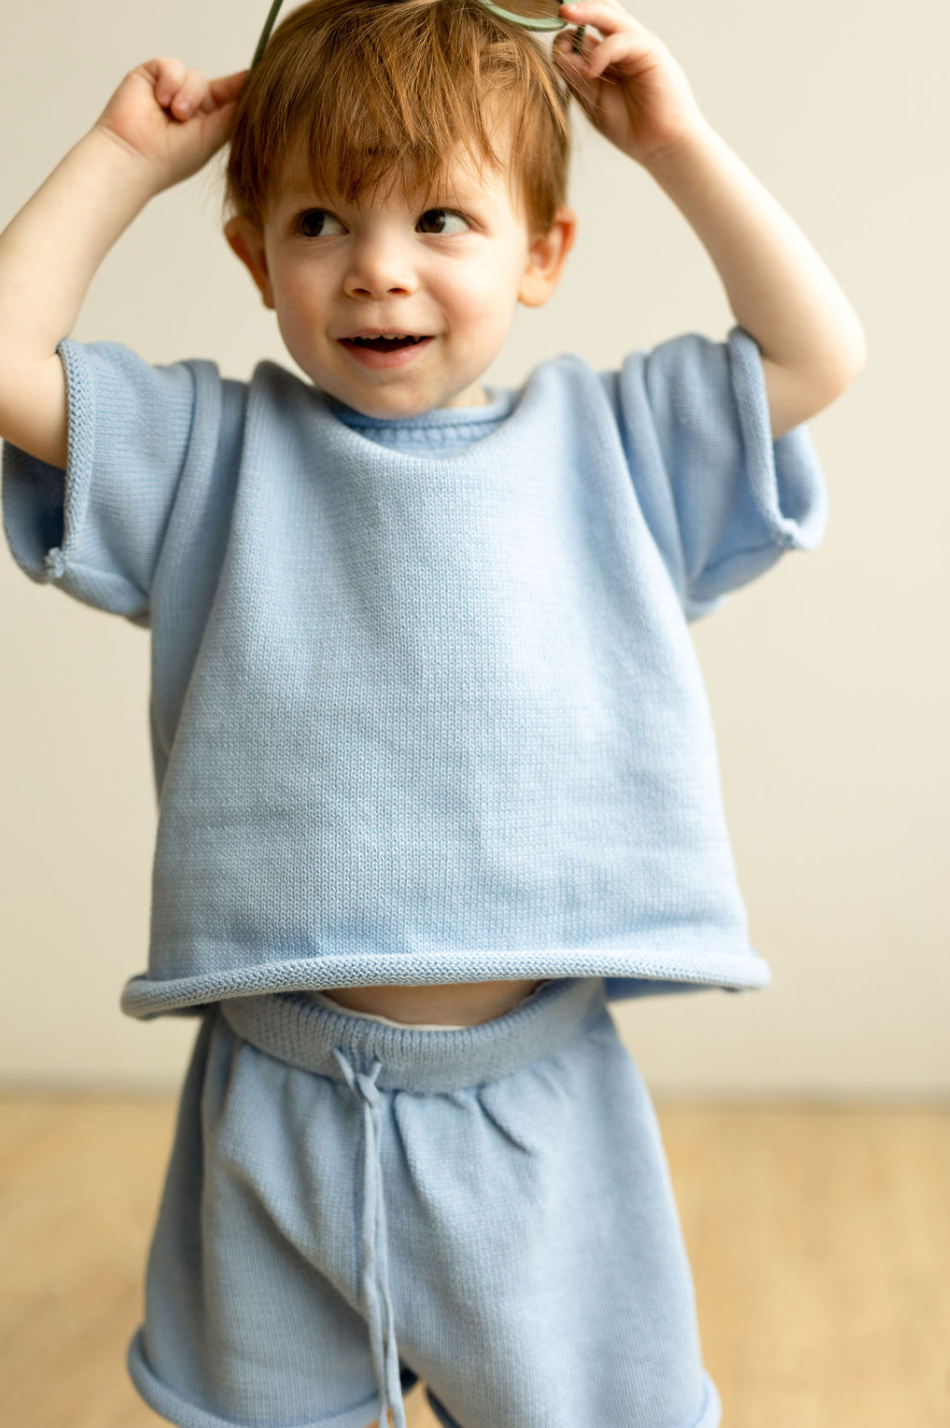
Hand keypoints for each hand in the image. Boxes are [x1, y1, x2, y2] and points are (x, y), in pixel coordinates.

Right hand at [92, 59, 247, 193]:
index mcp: (206, 122)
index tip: (259, 77)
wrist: (135, 156)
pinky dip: (170, 81)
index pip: (228, 99)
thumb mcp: (214, 136)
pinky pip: (172, 65)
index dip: (242, 88)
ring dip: (187, 95)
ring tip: (174, 114)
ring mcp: (170, 90)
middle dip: (205, 98)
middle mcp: (189, 104)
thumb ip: (235, 112)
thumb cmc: (173, 158)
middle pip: (212, 85)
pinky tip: (160, 101)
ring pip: (194, 76)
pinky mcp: (151, 76)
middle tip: (186, 117)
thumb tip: (254, 88)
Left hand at [553, 1, 706, 165]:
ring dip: (585, 12)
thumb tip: (557, 50)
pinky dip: (602, 53)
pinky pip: (621, 40)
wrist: (661, 146)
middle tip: (557, 9)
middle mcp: (623, 46)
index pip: (584, 34)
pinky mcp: (651, 51)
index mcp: (608, 58)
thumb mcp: (593, 100)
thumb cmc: (630, 127)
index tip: (551, 45)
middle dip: (576, 10)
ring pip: (610, 16)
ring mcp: (638, 46)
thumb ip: (576, 75)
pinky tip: (590, 72)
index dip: (566, 36)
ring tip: (565, 13)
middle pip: (598, 14)